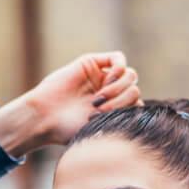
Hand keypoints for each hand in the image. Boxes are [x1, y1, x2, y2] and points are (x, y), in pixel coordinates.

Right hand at [29, 51, 143, 145]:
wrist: (45, 117)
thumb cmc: (69, 129)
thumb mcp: (101, 127)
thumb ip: (123, 116)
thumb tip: (144, 106)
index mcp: (112, 109)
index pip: (137, 105)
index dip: (131, 112)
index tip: (114, 121)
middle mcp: (109, 93)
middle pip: (135, 90)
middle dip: (122, 101)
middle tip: (102, 110)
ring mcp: (101, 77)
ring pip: (130, 76)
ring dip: (119, 88)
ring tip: (101, 98)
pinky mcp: (92, 63)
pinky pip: (118, 58)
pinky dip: (119, 70)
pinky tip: (107, 81)